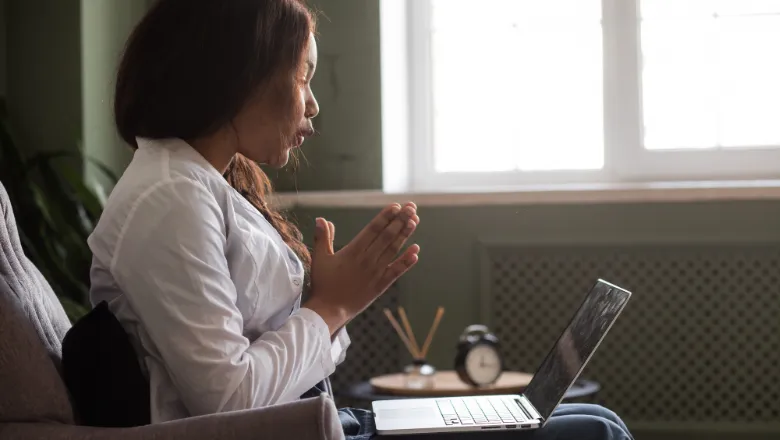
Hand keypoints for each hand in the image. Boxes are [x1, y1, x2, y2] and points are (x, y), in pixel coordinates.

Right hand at [304, 203, 420, 333]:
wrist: (329, 311)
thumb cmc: (323, 284)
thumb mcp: (320, 258)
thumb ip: (322, 237)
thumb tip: (321, 219)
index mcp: (353, 251)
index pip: (373, 229)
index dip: (385, 216)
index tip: (395, 206)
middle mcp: (367, 259)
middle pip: (387, 236)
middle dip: (400, 220)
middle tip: (411, 207)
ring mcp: (376, 272)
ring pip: (394, 249)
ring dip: (405, 234)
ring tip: (415, 221)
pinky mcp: (381, 285)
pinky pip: (397, 271)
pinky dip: (407, 260)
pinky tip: (416, 250)